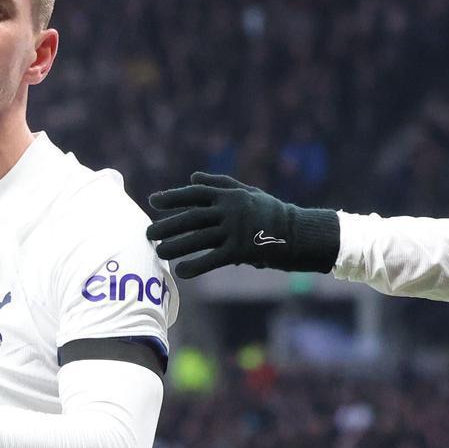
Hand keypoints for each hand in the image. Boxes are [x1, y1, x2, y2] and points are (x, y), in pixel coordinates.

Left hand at [145, 172, 339, 277]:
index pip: (195, 194)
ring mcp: (235, 230)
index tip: (153, 201)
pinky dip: (196, 265)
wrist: (300, 233)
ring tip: (159, 251)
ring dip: (176, 245)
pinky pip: (213, 259)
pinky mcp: (242, 250)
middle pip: (191, 218)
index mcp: (230, 195)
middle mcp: (230, 210)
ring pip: (198, 238)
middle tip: (148, 232)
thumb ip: (219, 183)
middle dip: (168, 225)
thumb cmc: (270, 211)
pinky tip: (181, 271)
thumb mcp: (247, 192)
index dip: (173, 197)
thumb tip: (192, 176)